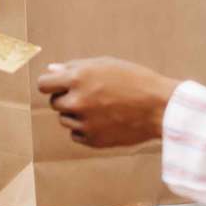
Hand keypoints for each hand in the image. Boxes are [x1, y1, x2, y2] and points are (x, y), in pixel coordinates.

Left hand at [37, 57, 179, 147]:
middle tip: (88, 95)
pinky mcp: (94, 140)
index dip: (50, 83)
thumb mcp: (104, 64)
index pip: (44, 84)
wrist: (160, 107)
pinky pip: (76, 135)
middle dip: (66, 98)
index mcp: (78, 78)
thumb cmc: (134, 80)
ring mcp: (85, 123)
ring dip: (75, 114)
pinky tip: (103, 121)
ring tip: (100, 107)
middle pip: (54, 103)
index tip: (58, 84)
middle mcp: (78, 101)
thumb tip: (51, 70)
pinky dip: (84, 129)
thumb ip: (74, 67)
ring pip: (64, 120)